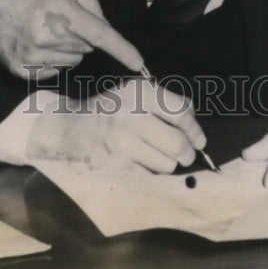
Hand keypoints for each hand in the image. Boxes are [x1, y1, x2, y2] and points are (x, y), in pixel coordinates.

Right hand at [0, 0, 143, 78]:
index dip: (121, 48)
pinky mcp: (22, 71)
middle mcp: (46, 37)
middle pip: (87, 46)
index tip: (138, 62)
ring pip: (73, 60)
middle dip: (81, 33)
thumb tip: (103, 23)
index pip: (98, 33)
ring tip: (44, 29)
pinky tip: (35, 42)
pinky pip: (55, 70)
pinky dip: (53, 58)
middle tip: (59, 17)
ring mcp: (32, 57)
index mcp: (56, 9)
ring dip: (68, 47)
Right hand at [26, 79, 206, 172]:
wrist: (69, 130)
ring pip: (167, 164)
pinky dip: (150, 173)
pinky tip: (139, 163)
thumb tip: (194, 119)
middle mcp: (131, 115)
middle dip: (187, 153)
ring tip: (152, 155)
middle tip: (184, 154)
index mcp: (138, 92)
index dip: (195, 129)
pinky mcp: (117, 167)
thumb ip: (164, 101)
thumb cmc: (108, 111)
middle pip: (179, 144)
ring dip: (166, 164)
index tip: (199, 140)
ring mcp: (122, 143)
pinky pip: (150, 176)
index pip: (181, 112)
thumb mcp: (132, 93)